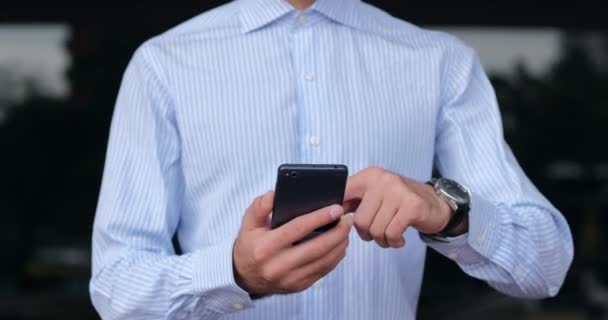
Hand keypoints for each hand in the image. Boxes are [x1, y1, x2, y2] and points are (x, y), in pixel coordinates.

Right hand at [233, 191, 352, 295]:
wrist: (245, 276)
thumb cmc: (250, 244)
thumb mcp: (248, 224)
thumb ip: (259, 207)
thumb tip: (273, 194)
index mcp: (265, 247)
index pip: (297, 229)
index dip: (319, 217)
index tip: (336, 208)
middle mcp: (278, 265)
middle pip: (316, 247)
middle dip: (336, 232)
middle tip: (348, 219)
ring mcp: (289, 278)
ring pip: (322, 261)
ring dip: (339, 245)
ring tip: (346, 230)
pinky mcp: (299, 286)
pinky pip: (322, 271)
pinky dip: (335, 258)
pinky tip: (340, 245)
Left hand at [343, 167, 452, 247]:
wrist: (435, 204)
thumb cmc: (399, 203)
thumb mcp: (375, 195)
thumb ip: (353, 201)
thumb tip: (330, 213)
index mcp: (369, 176)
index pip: (343, 194)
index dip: (339, 213)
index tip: (344, 222)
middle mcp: (382, 179)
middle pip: (359, 220)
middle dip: (367, 234)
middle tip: (377, 233)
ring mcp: (398, 191)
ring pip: (375, 229)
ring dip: (382, 240)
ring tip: (390, 236)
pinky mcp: (412, 206)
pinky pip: (392, 233)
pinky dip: (394, 242)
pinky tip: (399, 239)